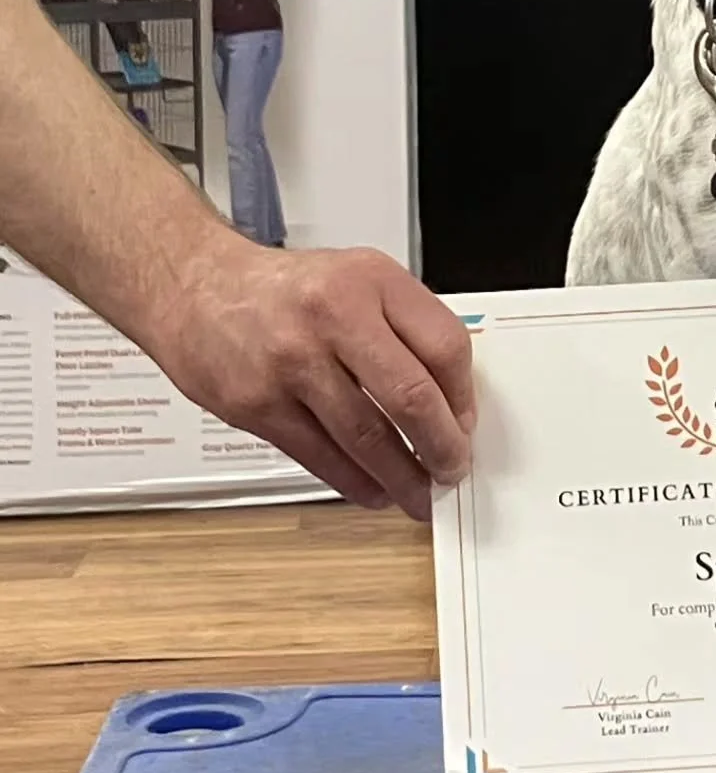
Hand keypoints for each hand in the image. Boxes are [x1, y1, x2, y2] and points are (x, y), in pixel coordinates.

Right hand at [145, 233, 476, 519]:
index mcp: (370, 281)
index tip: (465, 423)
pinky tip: (373, 490)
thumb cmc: (284, 290)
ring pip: (367, 438)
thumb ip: (406, 329)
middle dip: (443, 447)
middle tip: (451, 468)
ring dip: (402, 478)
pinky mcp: (258, 405)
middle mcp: (333, 316)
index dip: (464, 397)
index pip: (444, 346)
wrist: (194, 288)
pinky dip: (356, 483)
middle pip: (411, 397)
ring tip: (419, 493)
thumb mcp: (358, 279)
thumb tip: (451, 400)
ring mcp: (292, 363)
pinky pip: (322, 458)